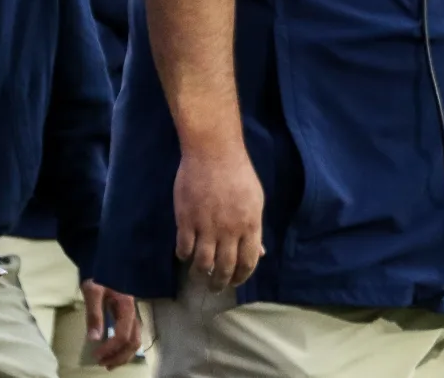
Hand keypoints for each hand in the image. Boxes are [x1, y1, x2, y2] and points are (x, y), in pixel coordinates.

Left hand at [79, 281, 140, 367]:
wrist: (106, 260)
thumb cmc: (99, 273)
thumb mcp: (93, 291)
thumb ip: (94, 314)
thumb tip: (93, 339)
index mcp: (126, 305)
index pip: (123, 334)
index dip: (110, 348)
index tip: (95, 356)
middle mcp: (133, 310)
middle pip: (134, 339)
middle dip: (119, 355)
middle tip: (102, 364)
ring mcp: (132, 312)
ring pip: (136, 338)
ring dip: (124, 354)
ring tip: (109, 363)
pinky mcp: (128, 313)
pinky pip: (132, 334)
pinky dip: (125, 347)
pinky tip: (115, 351)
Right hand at [174, 143, 264, 291]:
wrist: (213, 154)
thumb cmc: (238, 175)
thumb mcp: (255, 201)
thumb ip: (255, 229)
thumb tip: (260, 253)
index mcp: (250, 225)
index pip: (248, 262)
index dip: (242, 277)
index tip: (236, 282)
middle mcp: (229, 230)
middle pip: (225, 268)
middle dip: (220, 283)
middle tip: (216, 288)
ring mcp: (206, 227)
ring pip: (202, 264)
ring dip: (201, 275)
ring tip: (199, 276)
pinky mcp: (186, 221)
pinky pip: (184, 249)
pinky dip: (184, 257)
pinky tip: (186, 255)